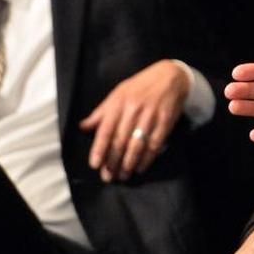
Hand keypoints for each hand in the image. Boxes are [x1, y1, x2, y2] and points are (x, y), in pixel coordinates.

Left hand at [79, 59, 189, 181]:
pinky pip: (155, 144)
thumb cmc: (140, 87)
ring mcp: (151, 115)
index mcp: (118, 102)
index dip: (99, 148)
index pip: (106, 129)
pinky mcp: (166, 121)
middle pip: (121, 140)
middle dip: (113, 161)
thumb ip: (101, 112)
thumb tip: (83, 127)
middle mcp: (133, 109)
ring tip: (123, 176)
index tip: (95, 164)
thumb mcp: (118, 94)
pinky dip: (147, 158)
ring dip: (129, 163)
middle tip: (108, 177)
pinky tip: (140, 168)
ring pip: (137, 144)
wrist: (170, 76)